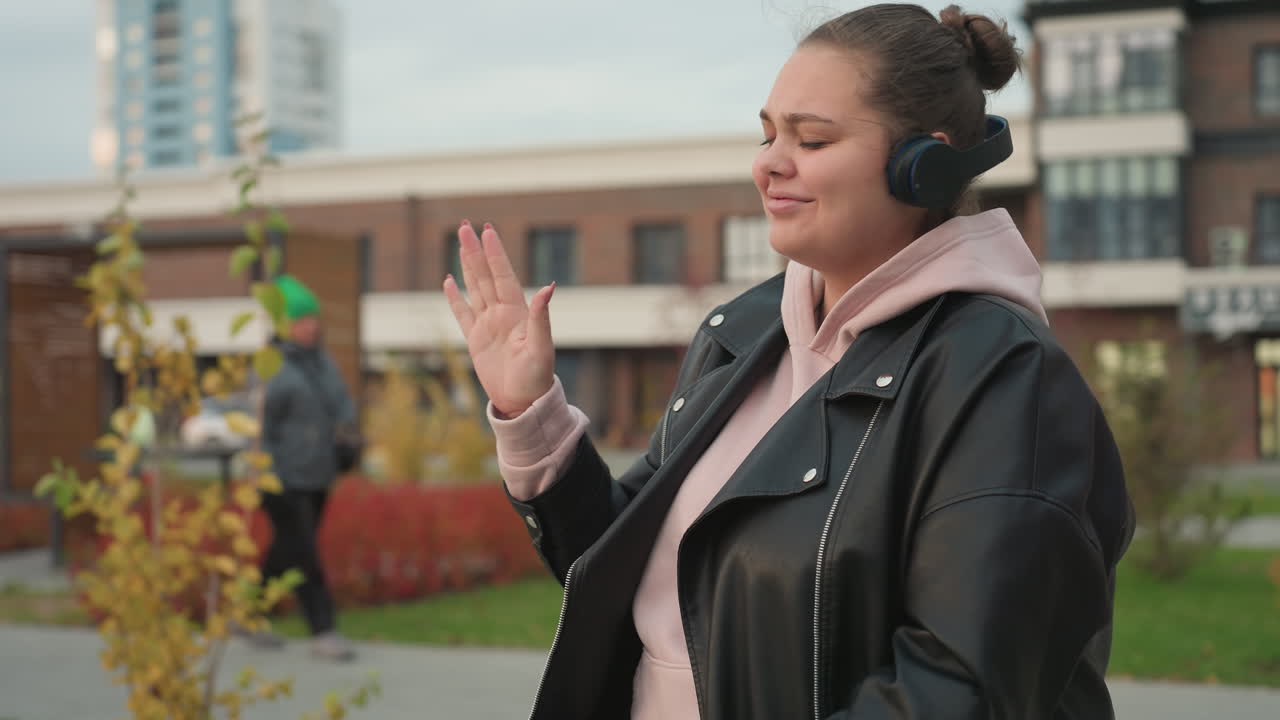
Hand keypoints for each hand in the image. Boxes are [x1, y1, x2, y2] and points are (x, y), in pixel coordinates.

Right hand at [442, 220, 555, 417]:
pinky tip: (449, 281)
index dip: (495, 254)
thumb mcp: (541, 348)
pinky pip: (463, 313)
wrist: (524, 402)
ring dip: (467, 266)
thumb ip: (541, 318)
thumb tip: (549, 287)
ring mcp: (488, 325)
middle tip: (465, 225)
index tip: (487, 231)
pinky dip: (455, 297)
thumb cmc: (537, 377)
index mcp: (518, 313)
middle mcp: (502, 314)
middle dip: (476, 251)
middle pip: (485, 276)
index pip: (503, 276)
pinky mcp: (476, 340)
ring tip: (461, 243)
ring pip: (475, 288)